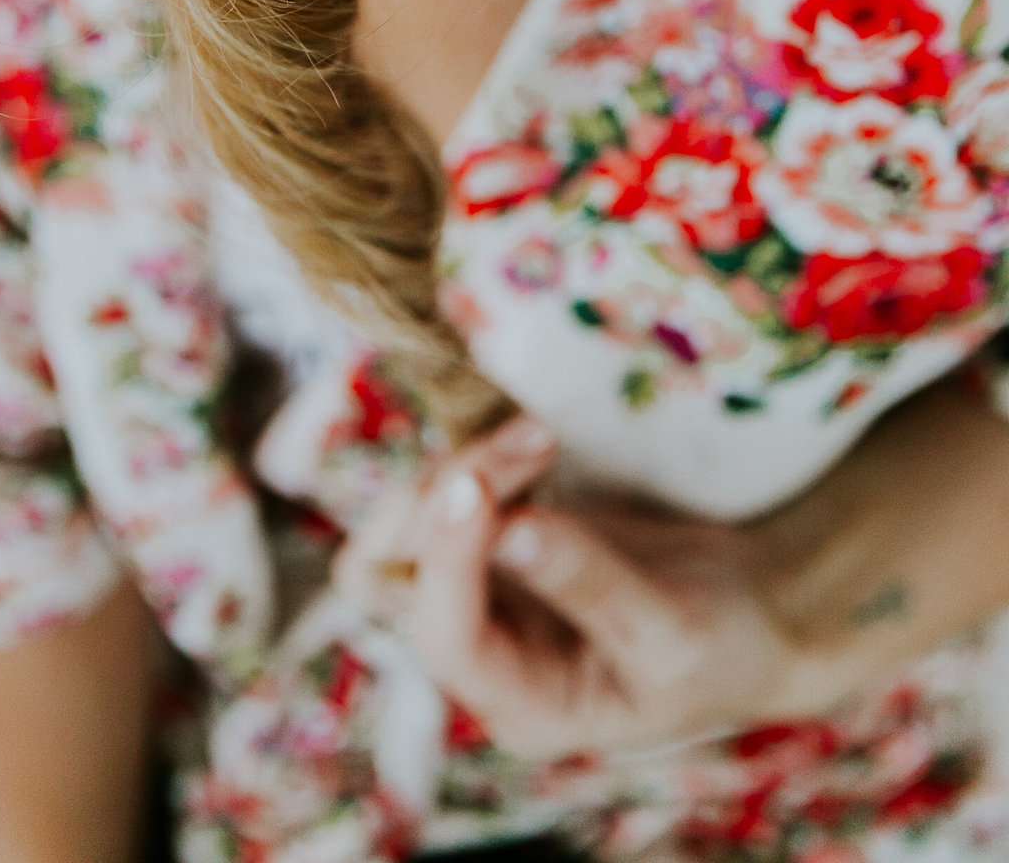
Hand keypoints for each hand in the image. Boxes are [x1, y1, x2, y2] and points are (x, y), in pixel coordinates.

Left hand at [334, 416, 811, 762]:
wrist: (747, 615)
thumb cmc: (720, 645)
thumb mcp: (673, 630)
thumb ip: (591, 584)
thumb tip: (511, 530)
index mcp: (522, 706)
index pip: (448, 639)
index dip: (449, 559)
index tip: (478, 483)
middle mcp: (480, 658)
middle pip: (393, 579)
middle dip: (444, 500)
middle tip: (531, 445)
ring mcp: (477, 596)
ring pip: (402, 531)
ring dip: (458, 469)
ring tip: (538, 436)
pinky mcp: (486, 543)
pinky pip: (440, 498)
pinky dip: (473, 459)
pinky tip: (535, 441)